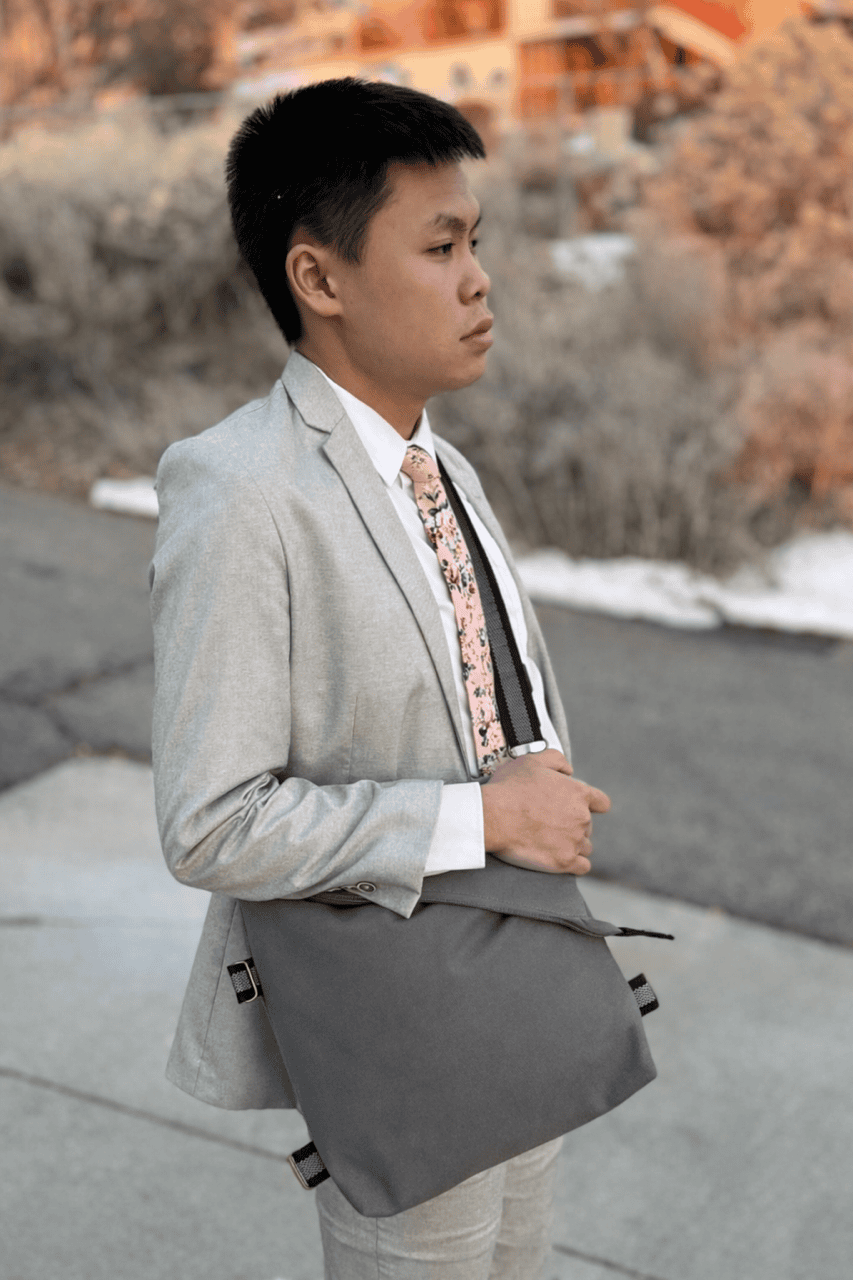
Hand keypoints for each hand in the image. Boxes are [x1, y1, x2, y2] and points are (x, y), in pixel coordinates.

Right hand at [481, 749, 610, 875]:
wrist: (493, 817)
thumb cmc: (509, 789)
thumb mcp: (532, 760)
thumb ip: (556, 760)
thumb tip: (568, 770)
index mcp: (578, 793)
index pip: (601, 803)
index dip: (592, 805)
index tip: (583, 808)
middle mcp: (581, 818)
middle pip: (588, 826)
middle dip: (573, 824)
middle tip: (551, 823)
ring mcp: (574, 841)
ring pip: (585, 846)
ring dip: (573, 844)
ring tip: (552, 842)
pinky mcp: (564, 861)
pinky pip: (582, 866)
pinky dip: (574, 864)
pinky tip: (562, 858)